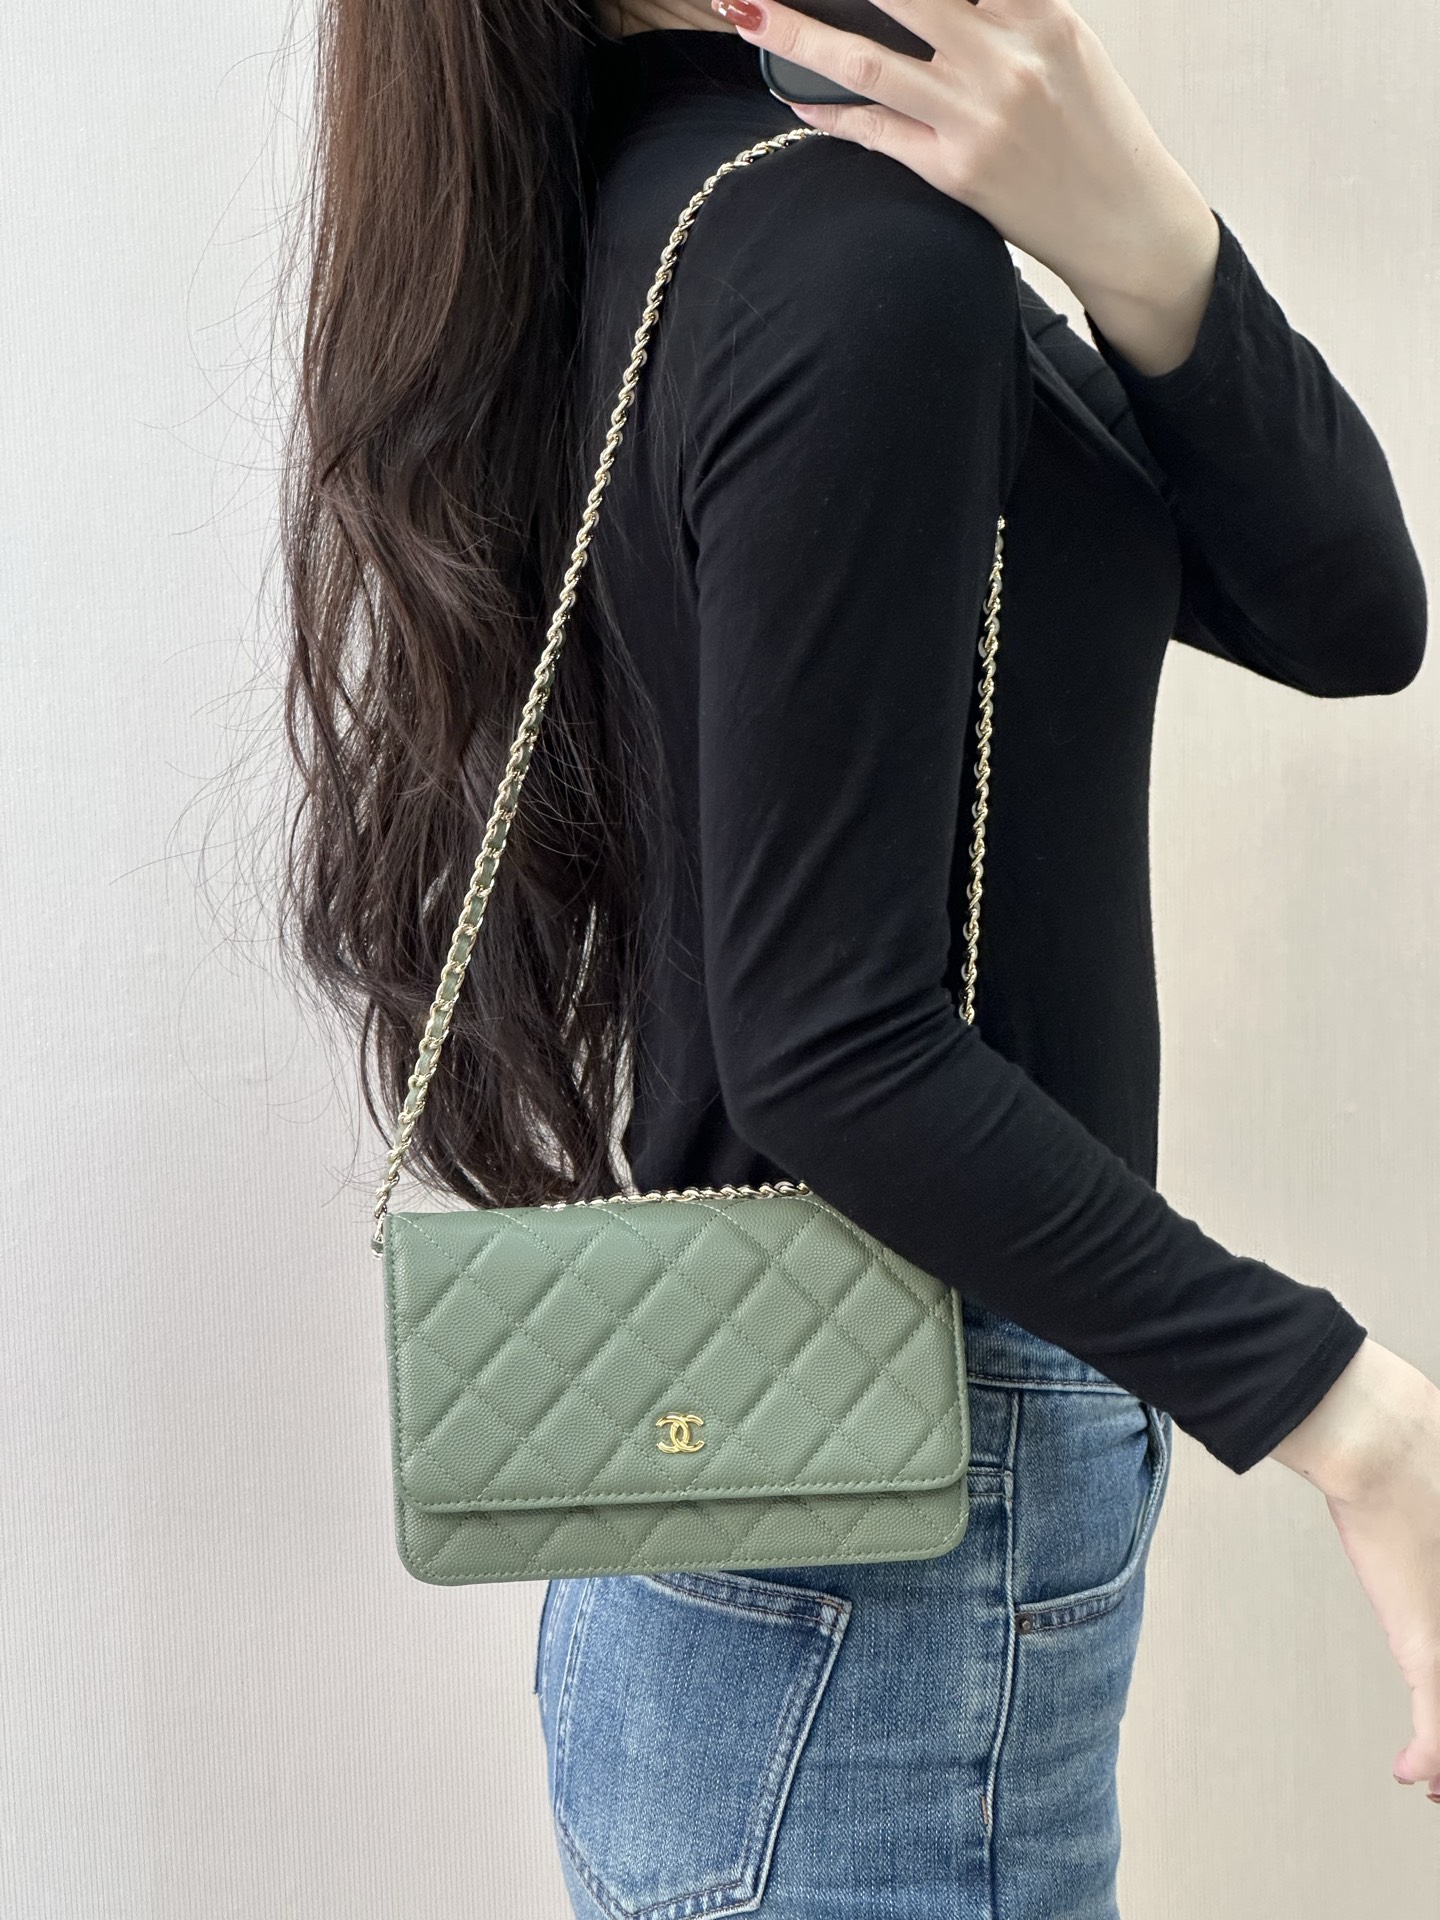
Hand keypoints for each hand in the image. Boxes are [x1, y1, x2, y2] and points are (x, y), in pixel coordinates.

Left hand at [714, 0, 1219, 370]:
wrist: (1127, 222)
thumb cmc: (1095, 129)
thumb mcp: (1065, 45)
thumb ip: (1002, 10)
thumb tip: (930, 3)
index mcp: (1040, 16)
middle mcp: (1006, 62)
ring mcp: (976, 120)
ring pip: (868, 63)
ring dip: (796, 35)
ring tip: (746, 11)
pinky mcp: (955, 173)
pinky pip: (877, 135)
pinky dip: (829, 113)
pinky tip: (795, 98)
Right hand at [1269, 1338, 1439, 1802]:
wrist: (1382, 1442)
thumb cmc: (1403, 1439)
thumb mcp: (1419, 1472)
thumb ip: (1414, 1485)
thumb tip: (1394, 1471)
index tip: (1437, 1703)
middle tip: (1436, 1748)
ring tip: (1436, 1776)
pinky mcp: (1431, 1649)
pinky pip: (1434, 1722)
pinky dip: (1426, 1754)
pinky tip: (1413, 1774)